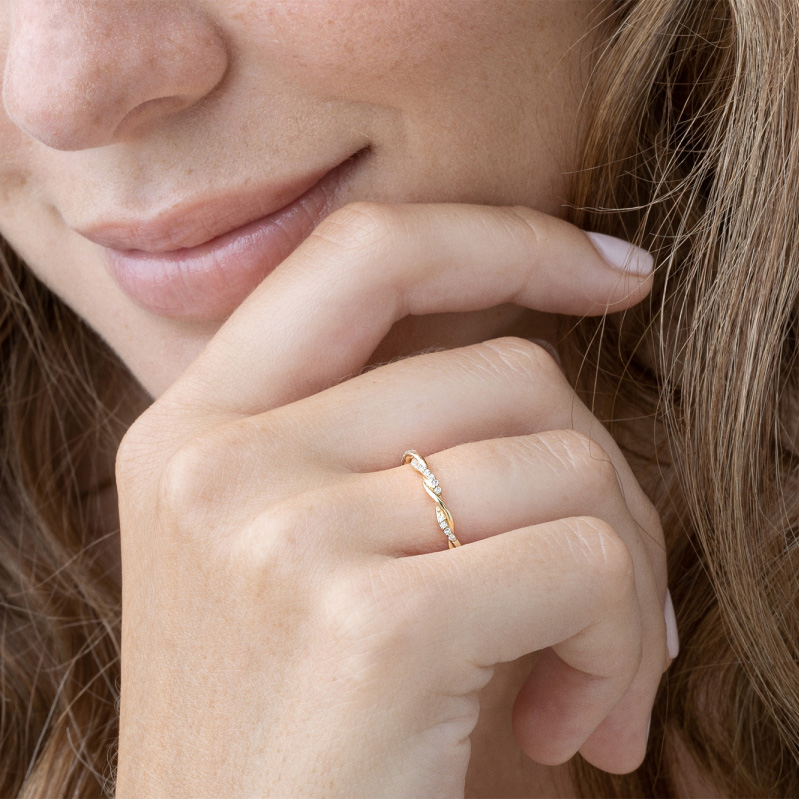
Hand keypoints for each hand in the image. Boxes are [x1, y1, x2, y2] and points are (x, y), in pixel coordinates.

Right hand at [113, 203, 665, 797]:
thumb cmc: (297, 732)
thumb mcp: (300, 559)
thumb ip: (383, 444)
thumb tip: (540, 377)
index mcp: (193, 427)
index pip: (366, 251)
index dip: (504, 239)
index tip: (612, 272)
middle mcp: (220, 461)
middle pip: (507, 371)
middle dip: (604, 473)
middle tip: (612, 584)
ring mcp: (284, 533)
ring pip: (563, 462)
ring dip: (622, 579)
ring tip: (588, 681)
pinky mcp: (369, 626)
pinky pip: (584, 564)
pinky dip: (622, 644)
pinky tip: (572, 728)